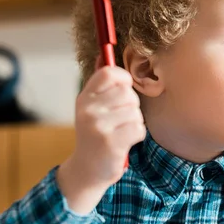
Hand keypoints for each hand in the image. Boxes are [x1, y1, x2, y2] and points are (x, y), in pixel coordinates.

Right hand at [56, 66, 145, 213]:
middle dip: (132, 106)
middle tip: (120, 119)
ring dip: (135, 122)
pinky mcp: (110, 142)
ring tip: (120, 132)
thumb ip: (101, 84)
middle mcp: (88, 109)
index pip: (108, 72)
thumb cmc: (96, 134)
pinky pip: (138, 128)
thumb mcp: (92, 107)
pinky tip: (125, 142)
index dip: (123, 78)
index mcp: (85, 97)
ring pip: (135, 112)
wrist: (88, 169)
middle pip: (127, 93)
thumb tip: (104, 54)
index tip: (124, 89)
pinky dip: (137, 136)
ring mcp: (98, 126)